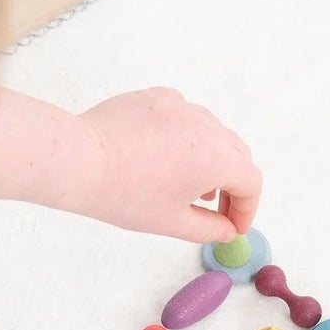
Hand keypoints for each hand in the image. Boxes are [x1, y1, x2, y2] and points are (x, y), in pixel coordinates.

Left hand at [73, 88, 260, 242]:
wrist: (78, 160)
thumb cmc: (124, 194)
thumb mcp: (171, 222)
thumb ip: (210, 229)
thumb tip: (227, 231)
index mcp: (216, 158)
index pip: (251, 182)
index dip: (248, 208)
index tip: (234, 226)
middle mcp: (206, 126)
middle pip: (237, 155)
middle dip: (233, 185)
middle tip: (217, 210)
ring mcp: (181, 106)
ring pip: (213, 133)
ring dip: (212, 160)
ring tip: (189, 185)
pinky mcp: (157, 98)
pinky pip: (186, 116)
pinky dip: (187, 137)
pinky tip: (165, 156)